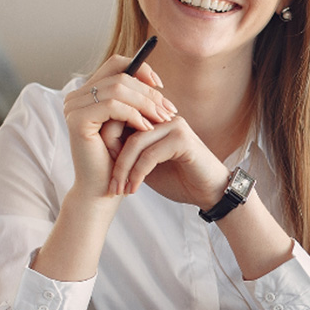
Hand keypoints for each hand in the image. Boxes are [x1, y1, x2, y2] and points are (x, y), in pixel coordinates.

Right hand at [62, 55, 176, 199]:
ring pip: (118, 88)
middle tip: (169, 109)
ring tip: (163, 119)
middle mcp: (76, 96)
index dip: (141, 69)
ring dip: (146, 104)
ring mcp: (74, 107)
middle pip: (120, 75)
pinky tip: (147, 129)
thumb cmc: (118, 159)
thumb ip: (135, 101)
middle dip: (149, 92)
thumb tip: (156, 82)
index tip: (161, 87)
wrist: (102, 190)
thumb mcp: (129, 124)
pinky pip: (113, 106)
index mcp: (87, 93)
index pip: (116, 64)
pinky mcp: (78, 120)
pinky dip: (134, 115)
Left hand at [108, 115, 230, 208]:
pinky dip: (138, 174)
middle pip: (124, 127)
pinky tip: (134, 189)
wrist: (210, 193)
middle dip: (112, 158)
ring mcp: (174, 125)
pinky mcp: (182, 139)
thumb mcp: (146, 166)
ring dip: (123, 170)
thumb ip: (127, 153)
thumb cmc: (179, 179)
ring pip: (135, 143)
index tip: (103, 173)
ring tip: (119, 190)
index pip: (120, 119)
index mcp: (154, 118)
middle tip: (110, 185)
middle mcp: (164, 117)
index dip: (107, 144)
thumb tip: (98, 148)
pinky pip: (149, 155)